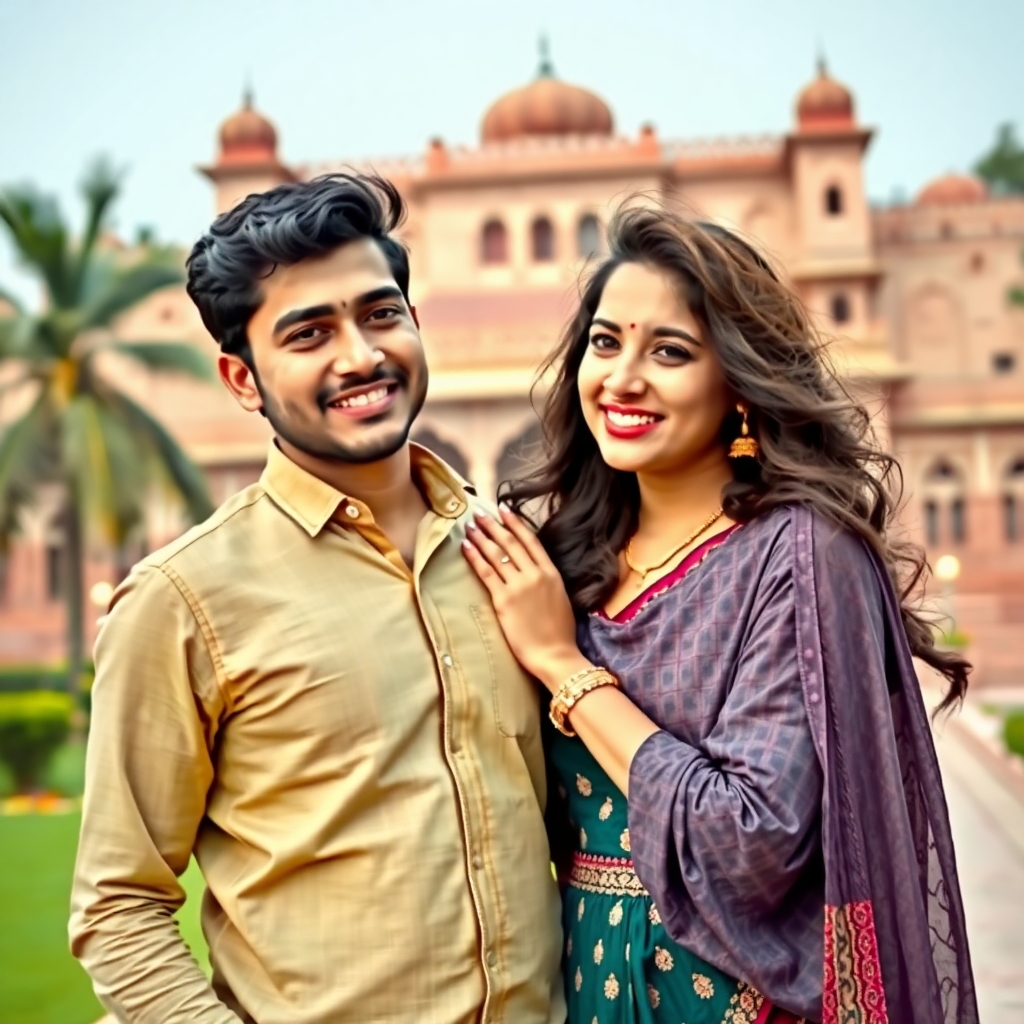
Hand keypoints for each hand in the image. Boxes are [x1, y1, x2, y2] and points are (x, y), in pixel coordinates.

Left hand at [462, 506, 585, 688]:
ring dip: (481, 537)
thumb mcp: (560, 597)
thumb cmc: (560, 633)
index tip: (504, 510)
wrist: (555, 654)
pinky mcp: (503, 600)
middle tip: (479, 514)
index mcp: (551, 573)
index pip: (531, 540)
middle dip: (493, 525)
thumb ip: (547, 581)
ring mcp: (518, 586)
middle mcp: (535, 574)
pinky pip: (486, 573)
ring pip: (496, 554)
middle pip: (510, 543)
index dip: (516, 523)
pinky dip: (474, 557)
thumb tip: (533, 570)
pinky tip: (466, 547)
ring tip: (469, 527)